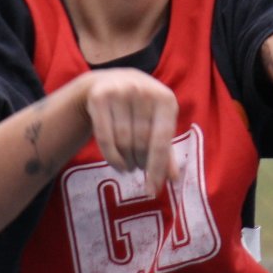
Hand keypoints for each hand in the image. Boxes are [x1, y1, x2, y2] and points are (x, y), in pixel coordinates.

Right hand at [80, 70, 178, 195]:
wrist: (110, 82)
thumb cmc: (141, 108)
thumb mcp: (157, 122)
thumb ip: (166, 149)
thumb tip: (174, 179)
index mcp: (165, 98)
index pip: (162, 140)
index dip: (157, 168)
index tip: (153, 190)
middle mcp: (143, 91)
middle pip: (141, 143)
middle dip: (141, 163)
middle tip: (139, 169)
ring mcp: (120, 91)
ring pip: (123, 142)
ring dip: (127, 161)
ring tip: (130, 165)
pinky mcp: (99, 97)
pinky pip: (105, 137)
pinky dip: (111, 157)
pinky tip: (118, 165)